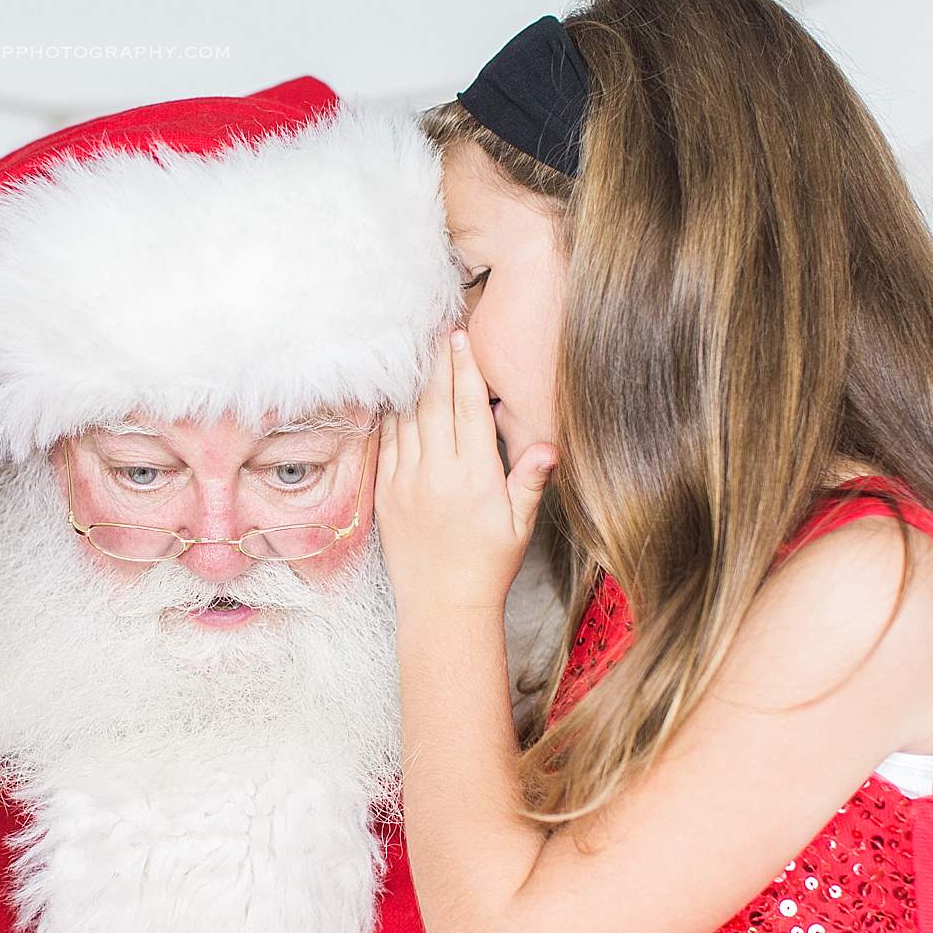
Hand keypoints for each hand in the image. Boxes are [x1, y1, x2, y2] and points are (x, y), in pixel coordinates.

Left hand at [376, 328, 555, 611]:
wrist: (442, 605)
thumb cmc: (488, 565)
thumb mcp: (519, 525)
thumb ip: (529, 481)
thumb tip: (548, 447)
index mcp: (474, 476)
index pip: (468, 408)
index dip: (465, 369)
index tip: (462, 337)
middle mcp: (436, 472)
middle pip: (433, 402)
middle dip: (435, 361)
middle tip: (434, 327)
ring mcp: (405, 481)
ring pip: (406, 417)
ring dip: (411, 381)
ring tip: (413, 349)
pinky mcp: (385, 492)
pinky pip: (386, 442)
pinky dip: (390, 414)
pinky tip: (394, 393)